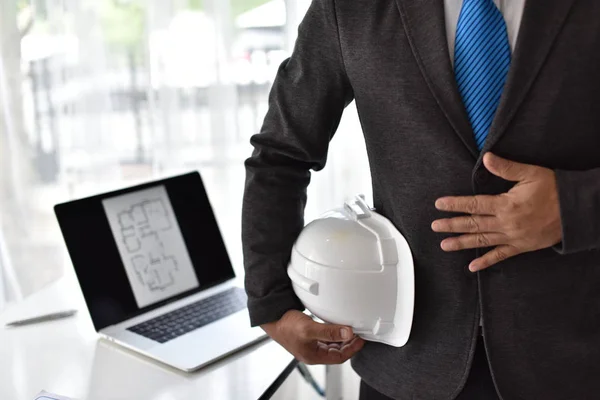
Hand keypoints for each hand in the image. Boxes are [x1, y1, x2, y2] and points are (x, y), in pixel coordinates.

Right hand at [261, 310, 364, 364]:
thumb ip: (329, 332)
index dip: (352, 349)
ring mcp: (311, 345)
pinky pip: (326, 338)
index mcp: (313, 356)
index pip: (340, 357)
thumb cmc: (286, 326)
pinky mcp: (309, 336)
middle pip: (337, 352)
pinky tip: (337, 326)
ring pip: (332, 345)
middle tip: (359, 334)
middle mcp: (313, 352)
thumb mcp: (309, 329)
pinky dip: (334, 333)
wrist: (272, 317)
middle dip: (350, 343)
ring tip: (351, 330)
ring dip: (343, 338)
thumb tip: (348, 334)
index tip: (361, 339)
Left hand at [432, 153, 561, 271]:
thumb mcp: (531, 173)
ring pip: (482, 241)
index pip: (474, 204)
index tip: (439, 205)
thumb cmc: (553, 188)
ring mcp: (513, 237)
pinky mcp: (521, 247)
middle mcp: (506, 223)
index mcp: (506, 204)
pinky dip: (486, 262)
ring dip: (462, 243)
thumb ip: (506, 167)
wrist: (576, 210)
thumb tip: (486, 158)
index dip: (455, 204)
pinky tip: (472, 267)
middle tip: (434, 226)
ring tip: (444, 245)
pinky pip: (500, 256)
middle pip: (473, 224)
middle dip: (452, 225)